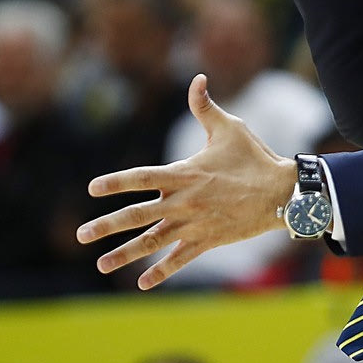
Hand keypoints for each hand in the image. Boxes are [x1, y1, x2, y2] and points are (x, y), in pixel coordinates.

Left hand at [76, 74, 294, 289]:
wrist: (281, 192)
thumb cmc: (255, 157)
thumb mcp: (229, 128)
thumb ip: (205, 107)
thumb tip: (197, 79)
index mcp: (184, 174)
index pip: (141, 178)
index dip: (116, 182)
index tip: (92, 189)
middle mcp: (183, 202)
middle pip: (137, 215)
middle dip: (106, 225)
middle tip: (80, 234)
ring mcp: (194, 224)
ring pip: (152, 242)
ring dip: (124, 254)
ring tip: (100, 265)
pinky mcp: (207, 240)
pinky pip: (179, 259)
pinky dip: (161, 272)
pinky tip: (142, 283)